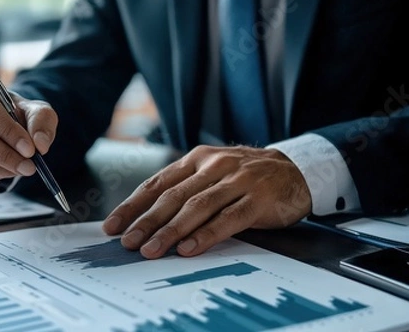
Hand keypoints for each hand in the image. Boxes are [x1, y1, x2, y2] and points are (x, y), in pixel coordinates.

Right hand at [0, 75, 57, 185]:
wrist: (5, 129)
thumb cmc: (18, 116)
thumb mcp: (36, 111)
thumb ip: (41, 122)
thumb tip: (40, 144)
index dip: (8, 131)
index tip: (30, 149)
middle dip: (5, 154)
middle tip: (29, 166)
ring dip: (1, 169)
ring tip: (22, 168)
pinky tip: (5, 171)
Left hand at [102, 145, 311, 258]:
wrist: (295, 169)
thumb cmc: (244, 176)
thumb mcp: (211, 172)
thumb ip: (185, 189)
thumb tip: (148, 218)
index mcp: (196, 160)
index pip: (157, 183)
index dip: (133, 205)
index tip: (113, 225)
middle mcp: (213, 167)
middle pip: (173, 196)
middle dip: (146, 221)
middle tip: (128, 242)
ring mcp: (236, 181)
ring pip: (196, 207)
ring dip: (171, 231)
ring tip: (152, 250)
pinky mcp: (257, 199)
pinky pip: (227, 219)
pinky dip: (206, 235)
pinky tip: (189, 249)